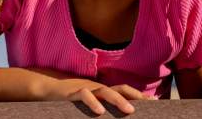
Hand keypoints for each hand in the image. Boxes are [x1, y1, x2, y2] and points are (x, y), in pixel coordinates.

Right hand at [31, 69, 154, 113]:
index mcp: (101, 90)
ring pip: (105, 91)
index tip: (153, 102)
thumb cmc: (70, 98)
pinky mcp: (72, 93)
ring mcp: (85, 89)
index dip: (137, 95)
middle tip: (148, 104)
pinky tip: (99, 112)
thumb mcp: (88, 101)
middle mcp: (96, 88)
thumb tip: (111, 113)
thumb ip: (101, 105)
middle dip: (134, 96)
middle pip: (119, 88)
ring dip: (118, 100)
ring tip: (130, 110)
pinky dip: (92, 103)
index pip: (123, 90)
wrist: (48, 88)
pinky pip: (84, 96)